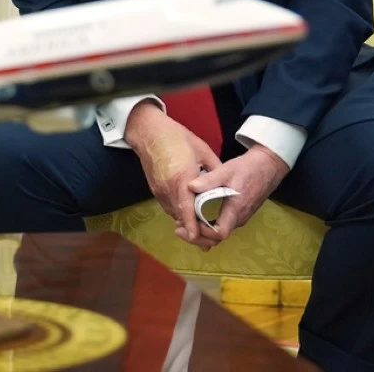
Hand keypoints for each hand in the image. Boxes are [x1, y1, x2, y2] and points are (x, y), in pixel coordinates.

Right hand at [124, 102, 220, 246]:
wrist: (148, 132)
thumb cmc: (176, 138)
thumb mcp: (202, 151)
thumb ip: (215, 172)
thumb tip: (226, 186)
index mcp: (182, 179)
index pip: (187, 211)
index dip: (194, 228)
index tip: (201, 241)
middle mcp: (168, 189)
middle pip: (181, 219)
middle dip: (194, 232)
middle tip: (210, 242)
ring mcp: (159, 191)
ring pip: (175, 215)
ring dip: (187, 224)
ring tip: (202, 233)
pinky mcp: (155, 190)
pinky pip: (169, 208)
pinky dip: (179, 215)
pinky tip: (189, 216)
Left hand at [186, 145, 288, 248]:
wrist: (267, 167)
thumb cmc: (247, 169)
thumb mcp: (226, 171)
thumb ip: (208, 180)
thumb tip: (189, 187)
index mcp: (235, 210)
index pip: (220, 233)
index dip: (203, 233)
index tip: (188, 223)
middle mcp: (238, 218)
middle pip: (217, 238)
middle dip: (197, 237)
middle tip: (177, 229)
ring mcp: (239, 217)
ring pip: (219, 234)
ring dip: (201, 233)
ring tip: (182, 225)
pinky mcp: (238, 214)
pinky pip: (222, 226)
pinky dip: (207, 227)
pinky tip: (194, 219)